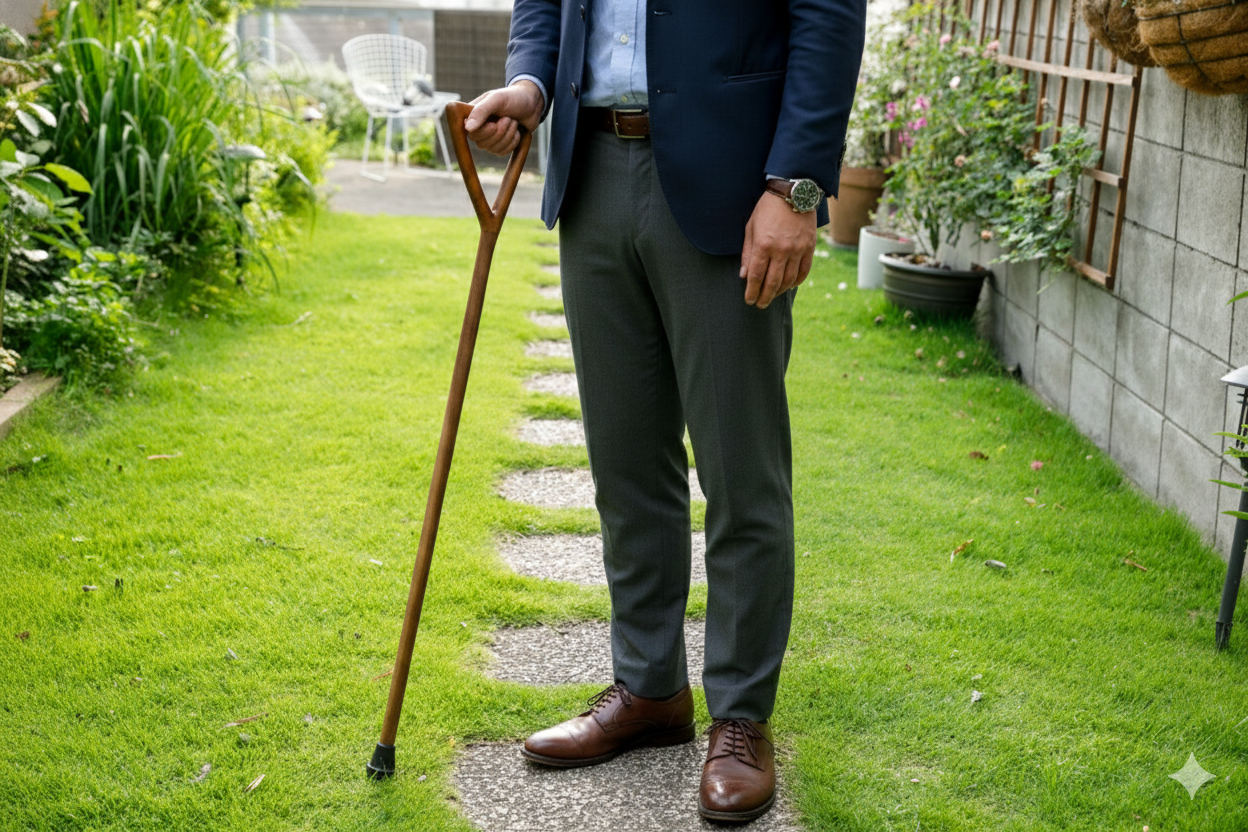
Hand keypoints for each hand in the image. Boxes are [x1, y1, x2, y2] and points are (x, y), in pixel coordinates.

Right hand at [464, 81, 543, 155]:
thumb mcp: (497, 99)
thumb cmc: (513, 97)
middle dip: (499, 133)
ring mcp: (489, 137)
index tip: (494, 125)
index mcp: (473, 114)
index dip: (483, 132)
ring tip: (514, 121)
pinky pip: (501, 152)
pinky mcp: (500, 145)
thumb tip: (468, 128)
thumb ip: (481, 111)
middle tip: (509, 118)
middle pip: (481, 144)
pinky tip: (517, 131)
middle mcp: (479, 127)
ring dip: (507, 136)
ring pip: (492, 149)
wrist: (532, 104)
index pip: (470, 132)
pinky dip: (512, 143)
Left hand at [739, 191, 817, 308]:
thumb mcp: (751, 227)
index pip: (756, 276)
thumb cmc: (767, 209)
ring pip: (789, 280)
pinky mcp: (809, 247)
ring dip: (779, 292)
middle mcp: (781, 250)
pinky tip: (789, 286)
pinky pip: (804, 271)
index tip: (749, 300)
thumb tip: (744, 275)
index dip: (752, 292)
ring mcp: (797, 250)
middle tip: (760, 305)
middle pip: (772, 282)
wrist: (792, 192)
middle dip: (764, 297)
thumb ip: (748, 253)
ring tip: (772, 296)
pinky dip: (796, 282)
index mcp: (763, 245)